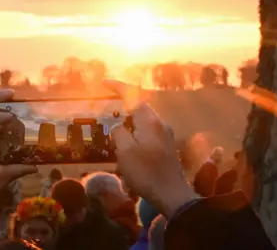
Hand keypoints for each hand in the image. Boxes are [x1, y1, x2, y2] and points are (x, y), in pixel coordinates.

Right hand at [105, 80, 196, 218]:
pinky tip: (130, 143)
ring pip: (144, 119)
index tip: (105, 83)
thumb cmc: (146, 173)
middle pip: (140, 106)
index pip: (133, 95)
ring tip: (116, 130)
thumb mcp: (125, 152)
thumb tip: (118, 125)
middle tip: (108, 108)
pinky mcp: (167, 145)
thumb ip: (119, 133)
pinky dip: (137, 130)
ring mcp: (166, 134)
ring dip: (130, 119)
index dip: (118, 86)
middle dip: (124, 103)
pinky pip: (149, 130)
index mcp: (150, 121)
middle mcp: (160, 123)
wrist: (171, 194)